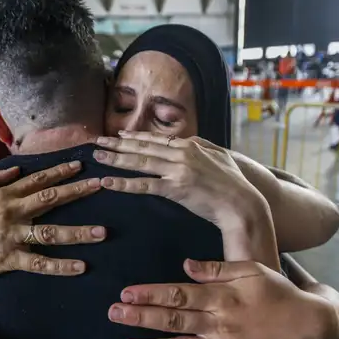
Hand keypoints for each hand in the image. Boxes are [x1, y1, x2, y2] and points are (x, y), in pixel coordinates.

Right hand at [0, 161, 105, 313]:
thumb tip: (17, 169)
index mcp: (2, 196)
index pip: (37, 180)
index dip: (60, 172)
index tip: (81, 165)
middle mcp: (10, 212)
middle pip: (49, 199)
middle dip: (78, 191)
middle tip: (101, 185)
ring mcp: (11, 236)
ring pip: (50, 232)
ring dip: (78, 232)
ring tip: (102, 232)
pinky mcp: (9, 259)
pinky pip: (40, 263)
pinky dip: (61, 266)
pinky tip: (81, 266)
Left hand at [94, 132, 264, 231]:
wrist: (242, 203)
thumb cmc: (233, 183)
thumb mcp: (219, 156)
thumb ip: (201, 146)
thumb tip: (187, 141)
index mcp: (190, 146)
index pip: (157, 139)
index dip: (136, 137)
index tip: (120, 134)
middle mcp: (181, 154)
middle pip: (142, 148)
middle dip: (117, 144)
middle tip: (97, 141)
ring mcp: (177, 171)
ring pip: (139, 163)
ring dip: (115, 159)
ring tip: (97, 156)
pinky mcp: (175, 189)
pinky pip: (144, 186)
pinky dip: (124, 183)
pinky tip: (108, 182)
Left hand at [109, 259, 331, 338]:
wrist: (309, 326)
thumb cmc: (278, 292)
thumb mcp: (250, 271)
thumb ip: (217, 269)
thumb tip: (185, 266)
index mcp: (221, 296)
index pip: (178, 294)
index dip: (151, 293)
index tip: (126, 292)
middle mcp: (219, 323)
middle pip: (173, 319)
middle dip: (140, 317)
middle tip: (113, 313)